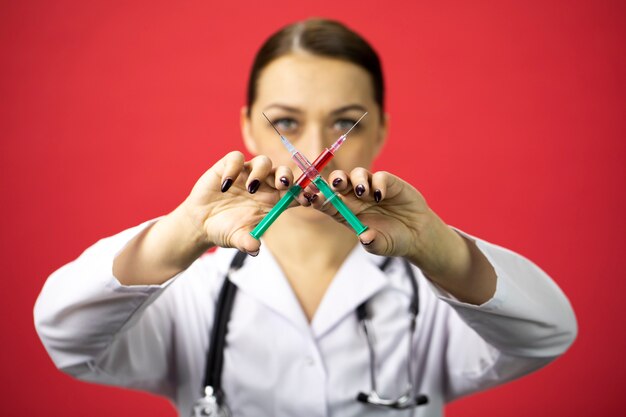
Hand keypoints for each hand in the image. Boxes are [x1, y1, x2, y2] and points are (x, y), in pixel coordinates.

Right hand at [182, 151, 295, 254]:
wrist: (200, 224)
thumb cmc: (224, 230)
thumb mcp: (237, 239)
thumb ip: (246, 243)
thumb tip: (254, 249)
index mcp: (272, 201)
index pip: (293, 193)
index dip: (301, 193)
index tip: (305, 198)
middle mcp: (262, 185)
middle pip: (283, 173)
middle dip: (287, 176)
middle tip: (282, 185)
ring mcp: (246, 174)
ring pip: (263, 162)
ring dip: (261, 172)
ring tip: (250, 188)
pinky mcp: (228, 166)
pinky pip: (236, 158)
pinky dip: (233, 168)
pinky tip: (225, 185)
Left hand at [313, 168, 468, 280]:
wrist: (417, 233)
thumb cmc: (393, 240)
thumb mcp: (382, 246)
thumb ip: (372, 242)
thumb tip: (365, 237)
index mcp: (345, 212)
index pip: (326, 202)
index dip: (317, 198)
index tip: (310, 198)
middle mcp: (354, 198)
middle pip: (337, 183)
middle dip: (334, 181)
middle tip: (336, 184)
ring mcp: (370, 188)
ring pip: (356, 175)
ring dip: (356, 180)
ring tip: (363, 191)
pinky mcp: (388, 182)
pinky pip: (379, 176)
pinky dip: (377, 183)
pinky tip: (380, 195)